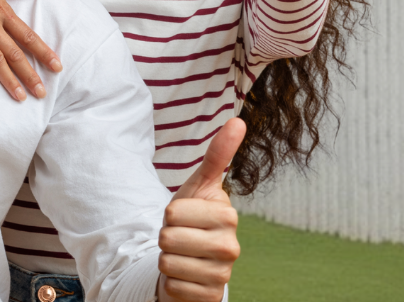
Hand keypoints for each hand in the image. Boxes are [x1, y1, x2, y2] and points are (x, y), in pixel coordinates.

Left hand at [156, 118, 243, 301]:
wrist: (193, 259)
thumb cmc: (194, 218)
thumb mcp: (200, 185)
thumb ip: (218, 155)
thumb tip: (238, 120)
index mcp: (228, 216)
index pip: (172, 212)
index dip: (169, 214)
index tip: (183, 216)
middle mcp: (231, 247)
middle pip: (167, 238)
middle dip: (165, 236)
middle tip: (180, 236)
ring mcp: (222, 275)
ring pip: (167, 263)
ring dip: (167, 259)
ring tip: (182, 255)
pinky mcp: (210, 296)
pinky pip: (172, 286)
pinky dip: (172, 281)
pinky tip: (185, 276)